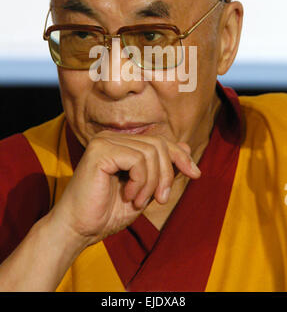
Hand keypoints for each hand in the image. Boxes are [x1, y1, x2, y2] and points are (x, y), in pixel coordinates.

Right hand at [49, 132, 200, 246]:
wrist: (79, 230)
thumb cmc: (107, 213)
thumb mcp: (145, 190)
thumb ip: (162, 168)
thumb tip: (186, 147)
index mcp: (120, 143)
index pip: (159, 141)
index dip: (180, 156)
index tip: (195, 174)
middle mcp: (111, 137)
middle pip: (158, 144)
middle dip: (167, 173)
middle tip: (160, 199)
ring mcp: (104, 141)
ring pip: (151, 152)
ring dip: (151, 182)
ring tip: (139, 201)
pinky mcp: (100, 150)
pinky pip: (138, 159)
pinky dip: (140, 182)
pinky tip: (129, 196)